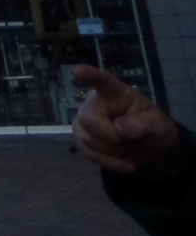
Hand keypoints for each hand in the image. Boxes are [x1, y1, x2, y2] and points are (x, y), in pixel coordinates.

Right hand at [73, 65, 188, 179]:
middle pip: (87, 118)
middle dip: (110, 136)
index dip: (90, 75)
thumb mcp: (158, 126)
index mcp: (116, 94)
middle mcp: (95, 104)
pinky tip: (125, 164)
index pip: (102, 82)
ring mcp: (86, 122)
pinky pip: (87, 152)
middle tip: (129, 141)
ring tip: (128, 149)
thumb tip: (119, 129)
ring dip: (111, 151)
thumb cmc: (154, 129)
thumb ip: (142, 125)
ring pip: (85, 137)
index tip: (78, 71)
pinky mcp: (83, 139)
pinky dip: (108, 162)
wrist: (152, 151)